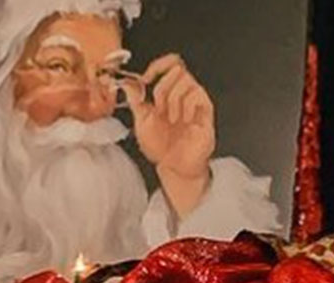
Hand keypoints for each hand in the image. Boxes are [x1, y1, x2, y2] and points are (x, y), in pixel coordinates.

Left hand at [128, 53, 215, 217]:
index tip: (145, 79)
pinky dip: (187, 106)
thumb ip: (135, 100)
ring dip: (173, 99)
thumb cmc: (162, 148)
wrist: (174, 168)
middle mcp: (183, 93)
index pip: (169, 63)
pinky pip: (197, 94)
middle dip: (163, 87)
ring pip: (186, 79)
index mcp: (169, 92)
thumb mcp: (141, 121)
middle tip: (159, 109)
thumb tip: (127, 83)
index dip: (157, 66)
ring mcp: (196, 101)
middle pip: (177, 67)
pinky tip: (184, 119)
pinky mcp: (206, 111)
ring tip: (172, 119)